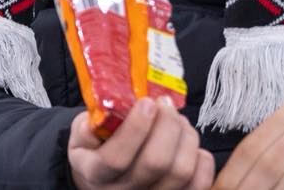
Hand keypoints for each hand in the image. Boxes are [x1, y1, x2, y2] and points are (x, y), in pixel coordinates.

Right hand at [69, 96, 213, 189]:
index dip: (136, 128)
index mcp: (96, 175)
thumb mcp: (82, 136)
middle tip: (165, 104)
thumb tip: (107, 111)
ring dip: (186, 136)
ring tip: (177, 121)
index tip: (146, 102)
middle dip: (167, 124)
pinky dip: (201, 157)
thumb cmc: (97, 151)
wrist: (105, 179)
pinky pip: (199, 182)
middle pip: (156, 163)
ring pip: (181, 170)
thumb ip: (89, 125)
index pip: (116, 159)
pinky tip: (188, 142)